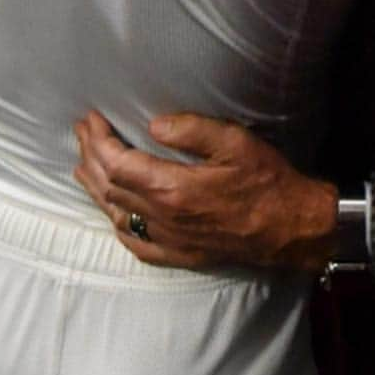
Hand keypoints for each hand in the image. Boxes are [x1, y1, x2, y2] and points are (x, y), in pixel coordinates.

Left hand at [73, 110, 337, 272]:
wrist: (292, 228)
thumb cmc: (266, 181)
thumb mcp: (235, 142)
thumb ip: (192, 130)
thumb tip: (153, 125)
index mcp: (172, 188)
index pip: (116, 163)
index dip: (98, 140)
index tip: (91, 119)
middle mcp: (163, 218)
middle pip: (110, 186)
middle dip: (91, 156)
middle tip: (83, 132)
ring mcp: (169, 240)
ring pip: (117, 214)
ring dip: (95, 187)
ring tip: (83, 165)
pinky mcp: (179, 255)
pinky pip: (135, 242)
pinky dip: (116, 223)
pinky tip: (112, 212)